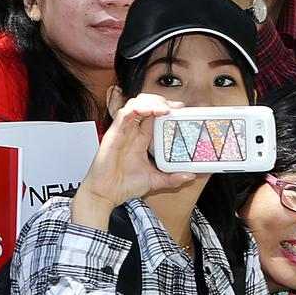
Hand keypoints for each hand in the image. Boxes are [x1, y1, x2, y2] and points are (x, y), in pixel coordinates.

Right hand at [70, 95, 193, 230]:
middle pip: (146, 105)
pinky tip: (150, 111)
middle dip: (160, 101)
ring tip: (164, 109)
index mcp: (141, 139)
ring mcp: (123, 131)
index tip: (181, 110)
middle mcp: (132, 132)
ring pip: (136, 104)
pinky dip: (138, 108)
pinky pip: (125, 113)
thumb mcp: (155, 180)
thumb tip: (189, 176)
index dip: (167, 109)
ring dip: (151, 102)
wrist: (106, 194)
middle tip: (174, 107)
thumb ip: (172, 178)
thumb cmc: (124, 185)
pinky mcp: (114, 133)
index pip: (155, 116)